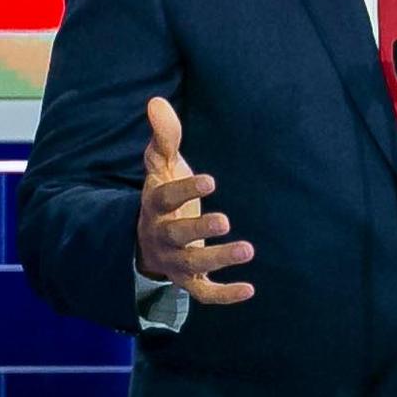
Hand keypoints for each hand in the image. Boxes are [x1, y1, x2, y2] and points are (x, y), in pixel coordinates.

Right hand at [136, 96, 253, 305]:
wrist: (145, 241)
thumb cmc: (162, 196)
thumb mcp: (160, 166)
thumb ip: (163, 137)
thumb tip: (156, 102)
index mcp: (154, 205)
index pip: (166, 197)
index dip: (186, 190)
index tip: (211, 180)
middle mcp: (161, 236)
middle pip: (177, 235)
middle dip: (199, 229)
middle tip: (225, 220)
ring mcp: (174, 261)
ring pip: (193, 265)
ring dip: (219, 259)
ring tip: (248, 249)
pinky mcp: (188, 281)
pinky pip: (204, 293)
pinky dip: (225, 295)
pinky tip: (250, 289)